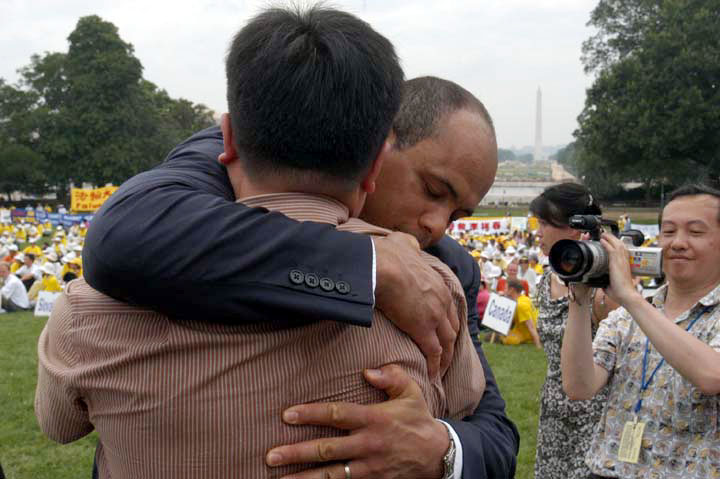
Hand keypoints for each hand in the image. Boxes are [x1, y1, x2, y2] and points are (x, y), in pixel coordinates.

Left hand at [266, 364, 449, 478]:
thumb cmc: (418, 419)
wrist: (438, 455)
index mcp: (374, 419)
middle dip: (297, 453)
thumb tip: (367, 371)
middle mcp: (368, 444)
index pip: (337, 414)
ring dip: (304, 478)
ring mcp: (369, 467)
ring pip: (331, 475)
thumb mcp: (411, 392)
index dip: (311, 414)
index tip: (287, 415)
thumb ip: (390, 376)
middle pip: (327, 449)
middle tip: (271, 455)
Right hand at [373, 232, 458, 377]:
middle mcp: (442, 299)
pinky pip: (434, 353)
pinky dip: (435, 366)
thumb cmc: (386, 254)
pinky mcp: (423, 329)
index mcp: (437, 282)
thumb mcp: (403, 243)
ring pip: (447, 342)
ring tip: (441, 370)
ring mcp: (435, 315)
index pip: (448, 306)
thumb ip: (409, 245)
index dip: (445, 320)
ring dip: (446, 357)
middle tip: (445, 354)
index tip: (441, 330)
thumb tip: (408, 244)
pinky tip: (432, 376)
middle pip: (451, 326)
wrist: (379, 266)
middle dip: (450, 341)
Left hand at [599, 232, 641, 304]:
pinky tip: (602, 240)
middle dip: (613, 238)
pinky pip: (612, 249)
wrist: (626, 295)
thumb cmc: (621, 292)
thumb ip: (608, 281)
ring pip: (617, 245)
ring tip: (604, 234)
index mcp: (625, 265)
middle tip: (606, 234)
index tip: (611, 242)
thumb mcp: (613, 284)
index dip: (617, 245)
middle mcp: (625, 261)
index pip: (622, 251)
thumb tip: (603, 283)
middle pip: (620, 245)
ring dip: (610, 238)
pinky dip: (607, 243)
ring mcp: (622, 261)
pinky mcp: (617, 262)